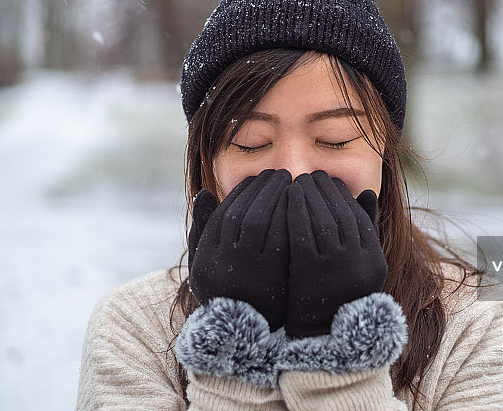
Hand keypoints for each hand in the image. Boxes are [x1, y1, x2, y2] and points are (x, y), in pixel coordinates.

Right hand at [188, 169, 291, 331]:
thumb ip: (203, 227)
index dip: (242, 192)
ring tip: (290, 182)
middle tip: (278, 173)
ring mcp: (248, 269)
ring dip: (276, 196)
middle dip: (262, 188)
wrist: (245, 328)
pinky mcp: (273, 275)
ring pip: (261, 221)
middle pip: (243, 212)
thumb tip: (203, 191)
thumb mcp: (205, 261)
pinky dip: (289, 216)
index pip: (225, 211)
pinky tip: (299, 204)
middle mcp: (224, 261)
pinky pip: (281, 236)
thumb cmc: (226, 285)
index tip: (256, 179)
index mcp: (208, 254)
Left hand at [284, 170, 386, 336]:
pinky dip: (296, 210)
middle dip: (325, 190)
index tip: (330, 180)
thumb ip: (364, 229)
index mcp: (374, 260)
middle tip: (312, 174)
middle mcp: (359, 263)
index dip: (343, 195)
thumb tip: (367, 191)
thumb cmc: (337, 291)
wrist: (319, 332)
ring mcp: (336, 268)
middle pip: (341, 214)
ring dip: (310, 195)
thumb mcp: (359, 263)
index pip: (359, 216)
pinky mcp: (310, 272)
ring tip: (298, 181)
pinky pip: (303, 232)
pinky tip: (286, 198)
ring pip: (323, 219)